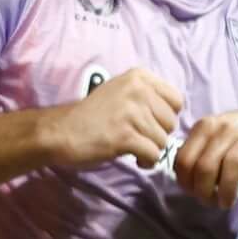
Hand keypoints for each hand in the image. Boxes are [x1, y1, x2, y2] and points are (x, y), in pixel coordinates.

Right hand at [50, 67, 184, 170]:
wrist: (60, 132)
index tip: (151, 123)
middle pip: (171, 122)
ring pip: (163, 141)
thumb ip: (145, 96)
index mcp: (139, 77)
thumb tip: (171, 115)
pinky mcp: (126, 136)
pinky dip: (146, 161)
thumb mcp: (119, 91)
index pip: (176, 99)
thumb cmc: (90, 115)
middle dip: (158, 135)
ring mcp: (132, 113)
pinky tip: (134, 158)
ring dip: (151, 150)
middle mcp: (138, 90)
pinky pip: (153, 154)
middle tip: (139, 138)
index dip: (166, 116)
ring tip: (133, 149)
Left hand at [171, 111, 237, 205]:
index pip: (184, 159)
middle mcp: (229, 123)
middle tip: (210, 203)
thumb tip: (182, 182)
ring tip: (226, 203)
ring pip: (232, 165)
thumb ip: (193, 159)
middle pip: (205, 165)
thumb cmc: (233, 152)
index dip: (186, 184)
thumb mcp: (211, 149)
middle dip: (204, 192)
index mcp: (207, 125)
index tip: (193, 194)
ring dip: (226, 192)